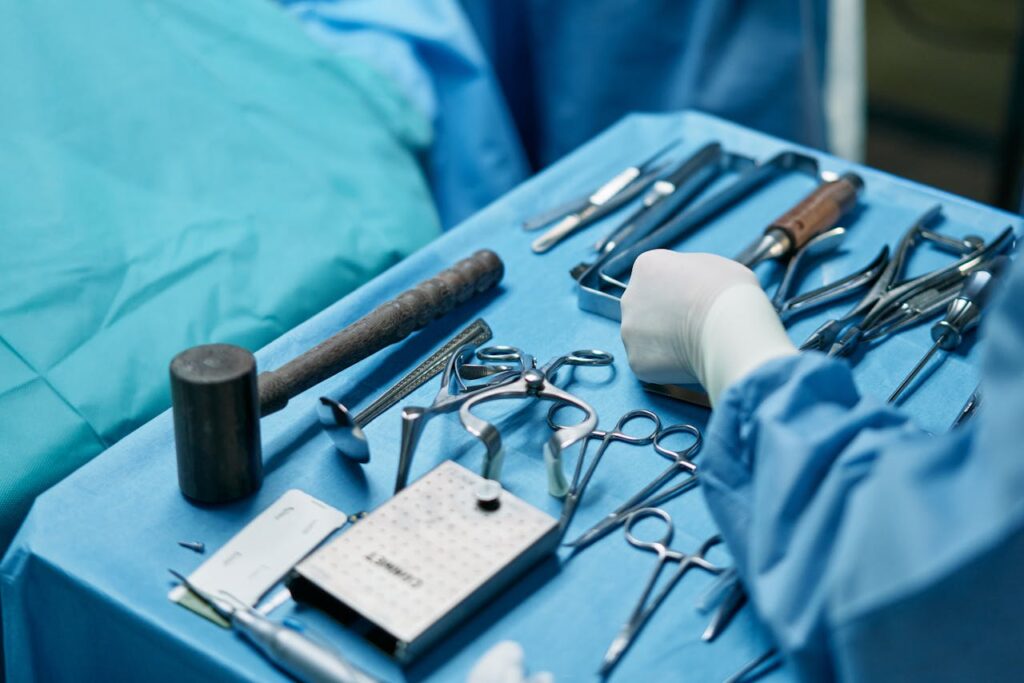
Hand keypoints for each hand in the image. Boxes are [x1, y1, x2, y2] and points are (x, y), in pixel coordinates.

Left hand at [620, 250, 796, 403]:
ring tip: (694, 343)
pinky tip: (688, 360)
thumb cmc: (729, 293)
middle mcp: (630, 296)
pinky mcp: (636, 360)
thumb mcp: (715, 266)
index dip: (678, 290)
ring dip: (664, 341)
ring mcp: (630, 330)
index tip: (694, 300)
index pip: (655, 277)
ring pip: (645, 337)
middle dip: (665, 316)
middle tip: (693, 325)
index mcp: (647, 265)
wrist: (729, 329)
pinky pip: (651, 363)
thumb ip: (692, 275)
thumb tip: (693, 288)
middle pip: (645, 307)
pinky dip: (667, 366)